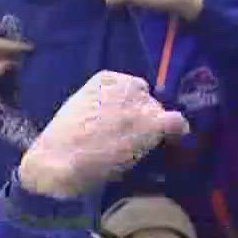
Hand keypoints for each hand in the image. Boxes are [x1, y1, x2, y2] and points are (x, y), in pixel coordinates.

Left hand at [0, 33, 32, 89]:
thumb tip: (11, 64)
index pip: (6, 44)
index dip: (20, 46)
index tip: (33, 48)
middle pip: (7, 42)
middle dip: (19, 48)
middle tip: (33, 51)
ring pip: (6, 45)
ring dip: (14, 51)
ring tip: (25, 55)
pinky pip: (2, 47)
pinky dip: (9, 52)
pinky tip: (16, 56)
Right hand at [19, 72, 187, 198]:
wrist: (59, 159)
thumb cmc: (60, 143)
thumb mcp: (78, 111)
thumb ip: (100, 108)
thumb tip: (114, 123)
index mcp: (106, 79)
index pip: (131, 90)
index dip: (130, 110)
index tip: (124, 127)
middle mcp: (128, 85)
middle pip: (147, 102)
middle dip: (141, 121)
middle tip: (129, 144)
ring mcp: (141, 104)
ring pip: (159, 114)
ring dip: (153, 132)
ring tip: (137, 151)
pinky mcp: (151, 124)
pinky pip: (176, 123)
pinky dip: (177, 132)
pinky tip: (171, 143)